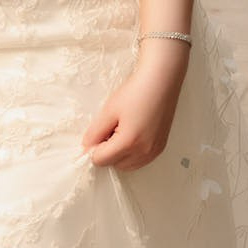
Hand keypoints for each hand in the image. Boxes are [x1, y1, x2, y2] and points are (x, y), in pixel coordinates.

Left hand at [82, 40, 187, 169]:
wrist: (160, 82)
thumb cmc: (135, 92)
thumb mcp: (108, 111)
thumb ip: (95, 132)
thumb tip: (86, 147)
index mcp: (130, 143)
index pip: (101, 160)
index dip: (93, 148)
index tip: (94, 134)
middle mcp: (145, 152)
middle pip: (115, 165)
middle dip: (107, 152)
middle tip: (108, 129)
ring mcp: (155, 151)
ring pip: (128, 165)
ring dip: (119, 154)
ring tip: (120, 130)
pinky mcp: (160, 148)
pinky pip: (140, 160)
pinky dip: (131, 153)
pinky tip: (131, 133)